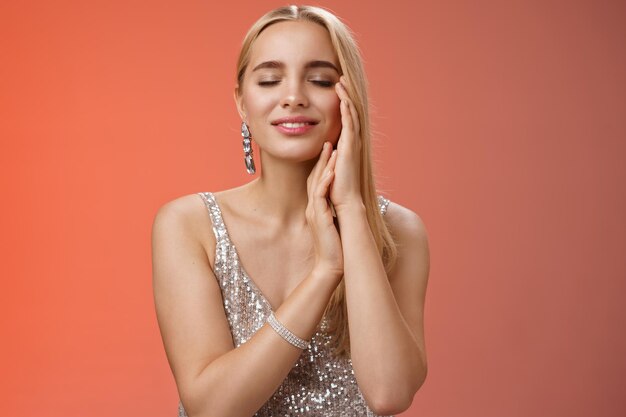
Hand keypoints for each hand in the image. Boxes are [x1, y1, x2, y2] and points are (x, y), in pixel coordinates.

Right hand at [306, 141, 342, 281]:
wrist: (330, 265)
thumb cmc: (333, 248)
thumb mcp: (331, 225)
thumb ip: (330, 213)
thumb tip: (336, 206)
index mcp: (316, 208)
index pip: (317, 182)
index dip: (322, 166)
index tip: (329, 151)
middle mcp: (313, 207)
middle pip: (314, 177)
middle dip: (321, 159)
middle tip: (328, 142)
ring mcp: (314, 211)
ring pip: (317, 183)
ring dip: (324, 165)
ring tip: (330, 149)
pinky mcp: (319, 217)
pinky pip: (320, 196)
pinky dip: (325, 182)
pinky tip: (331, 171)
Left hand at [329, 76, 363, 212]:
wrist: (344, 202)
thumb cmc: (333, 189)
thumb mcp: (326, 166)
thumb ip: (324, 155)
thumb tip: (320, 148)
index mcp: (346, 145)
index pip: (345, 118)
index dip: (341, 102)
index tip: (335, 87)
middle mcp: (352, 142)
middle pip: (351, 112)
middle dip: (346, 94)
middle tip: (341, 78)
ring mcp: (353, 144)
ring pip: (351, 114)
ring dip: (346, 97)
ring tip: (341, 81)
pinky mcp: (350, 148)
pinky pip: (350, 124)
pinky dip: (346, 111)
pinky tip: (342, 98)